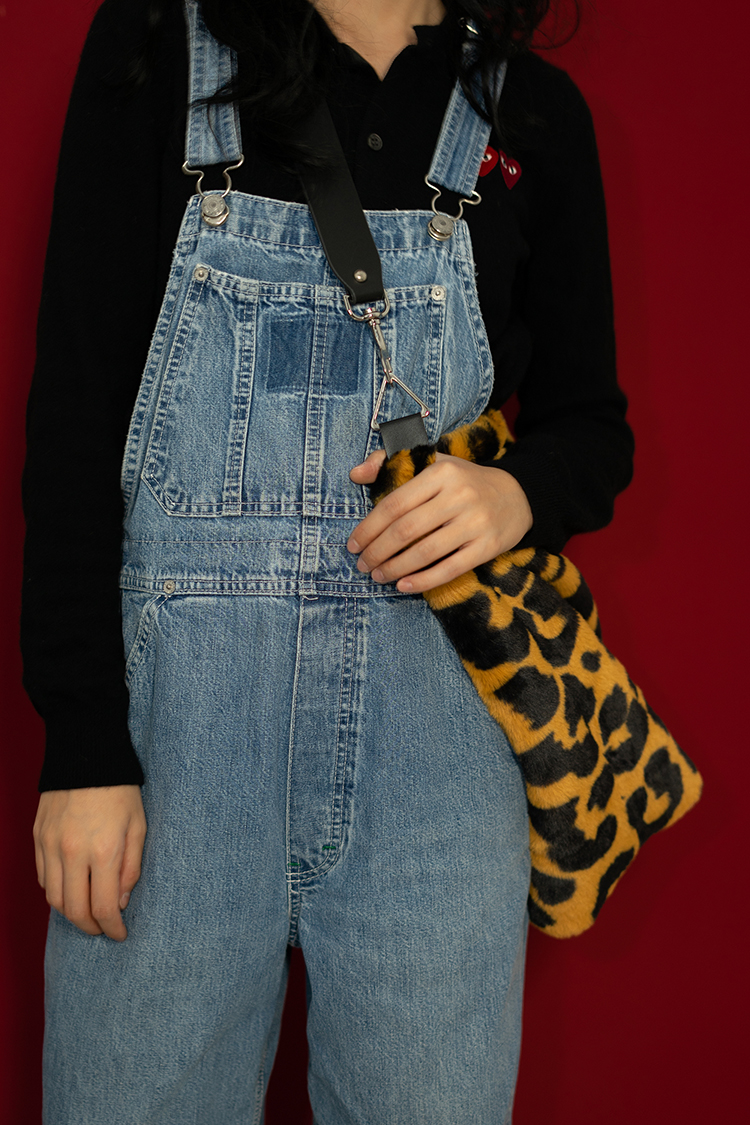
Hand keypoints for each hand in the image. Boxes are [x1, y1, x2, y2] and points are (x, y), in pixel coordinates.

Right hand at [33, 785, 145, 940]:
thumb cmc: (120, 790)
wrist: (87, 755)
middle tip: (103, 929)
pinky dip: (56, 891)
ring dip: (71, 913)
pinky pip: (43, 877)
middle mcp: (73, 853)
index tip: (120, 934)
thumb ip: (131, 867)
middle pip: (74, 910)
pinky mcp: (38, 838)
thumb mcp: (139, 826)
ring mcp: (51, 846)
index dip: (111, 928)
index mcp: (104, 851)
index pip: (102, 907)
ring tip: (87, 913)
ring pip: (54, 898)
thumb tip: (120, 902)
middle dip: (90, 927)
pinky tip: (71, 889)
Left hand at [348, 450, 532, 592]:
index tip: (353, 544)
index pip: (395, 503)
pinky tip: (403, 586)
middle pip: (406, 531)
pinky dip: (423, 581)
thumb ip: (391, 462)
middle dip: (378, 552)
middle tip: (362, 565)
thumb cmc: (464, 482)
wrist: (518, 496)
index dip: (369, 527)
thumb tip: (356, 473)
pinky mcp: (487, 547)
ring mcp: (475, 523)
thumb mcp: (434, 463)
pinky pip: (450, 569)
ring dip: (395, 568)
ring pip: (425, 552)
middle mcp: (459, 496)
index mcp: (441, 473)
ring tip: (378, 576)